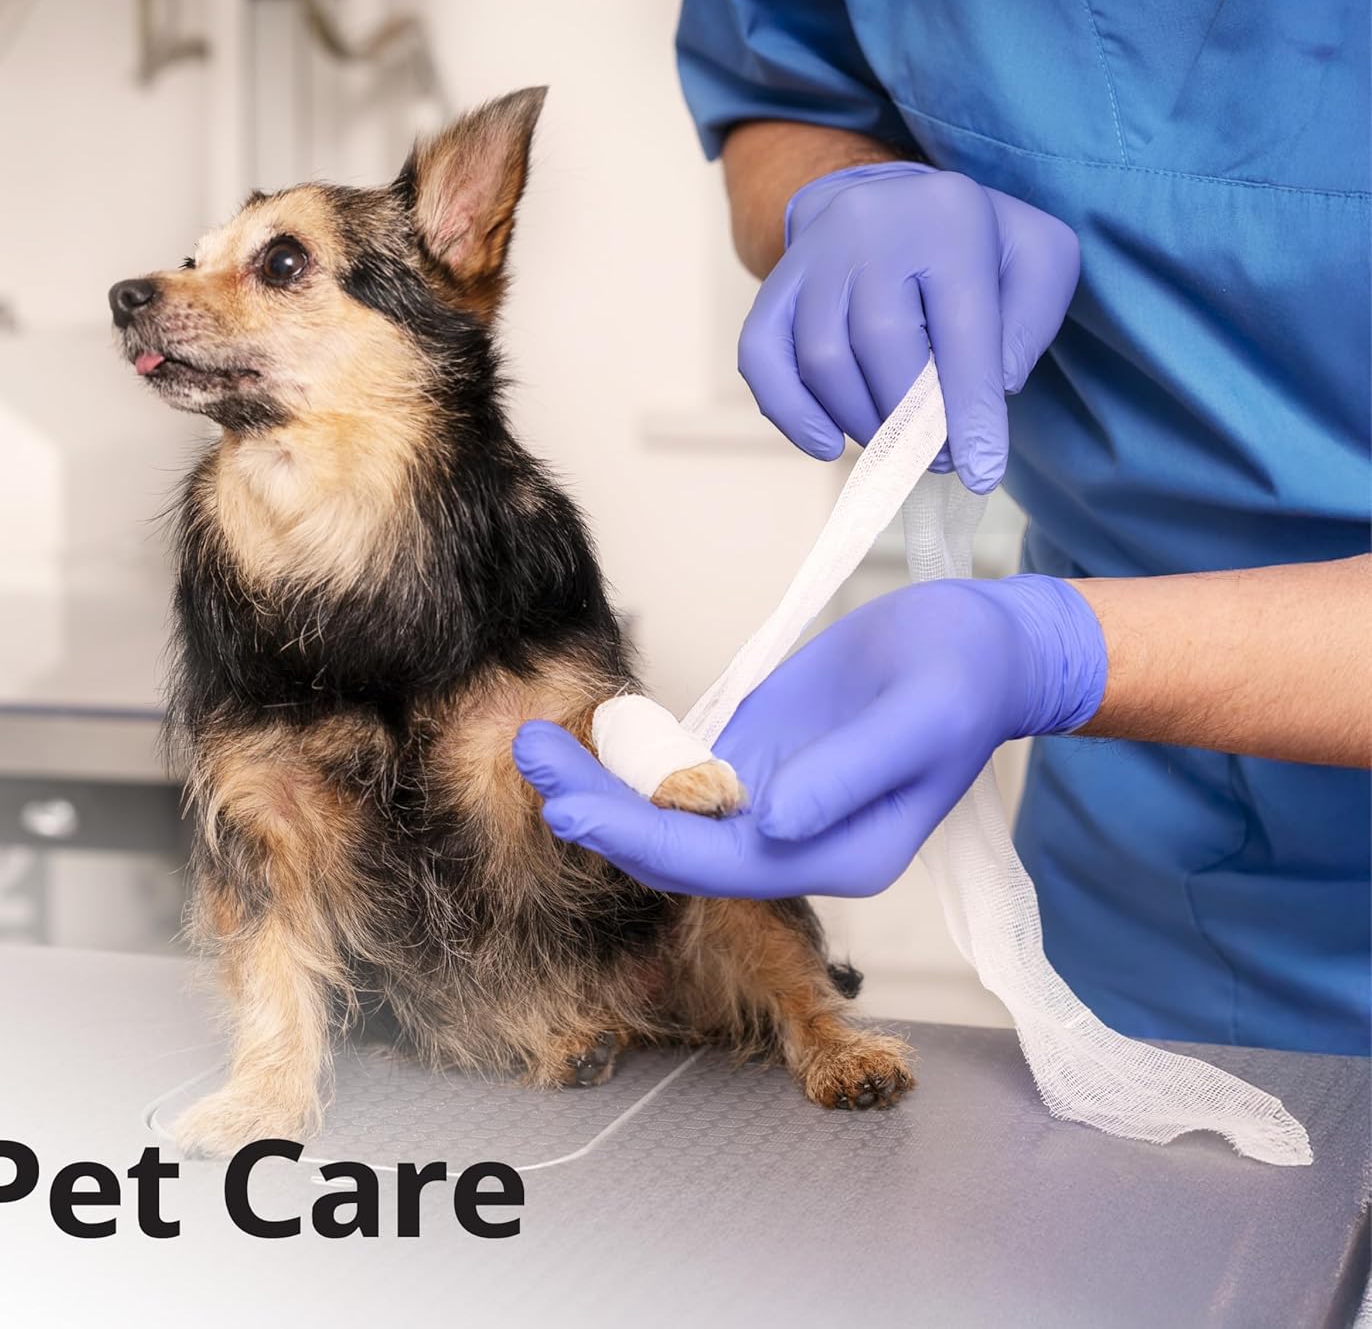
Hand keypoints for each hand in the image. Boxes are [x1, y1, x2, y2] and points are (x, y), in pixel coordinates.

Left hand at [512, 575, 1105, 898]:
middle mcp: (796, 845)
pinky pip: (683, 776)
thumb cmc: (964, 679)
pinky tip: (590, 735)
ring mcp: (772, 804)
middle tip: (530, 757)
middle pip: (679, 848)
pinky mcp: (758, 761)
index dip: (640, 838)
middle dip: (600, 812)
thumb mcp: (919, 720)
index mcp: (839, 857)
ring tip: (537, 746)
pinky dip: (634, 762)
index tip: (572, 806)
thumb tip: (770, 822)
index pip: (721, 866)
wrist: (983, 646)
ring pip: (670, 816)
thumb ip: (847, 776)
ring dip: (603, 788)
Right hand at [739, 162, 1079, 491]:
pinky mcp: (775, 287)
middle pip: (881, 343)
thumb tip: (991, 390)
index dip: (968, 407)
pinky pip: (762, 357)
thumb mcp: (1037, 259)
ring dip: (861, 420)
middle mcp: (870, 225)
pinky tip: (827, 443)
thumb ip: (1029, 322)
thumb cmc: (972, 245)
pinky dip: (791, 413)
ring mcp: (813, 256)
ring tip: (896, 441)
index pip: (961, 326)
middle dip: (911, 420)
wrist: (890, 202)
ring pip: (823, 358)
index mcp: (949, 215)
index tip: (981, 470)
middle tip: (937, 457)